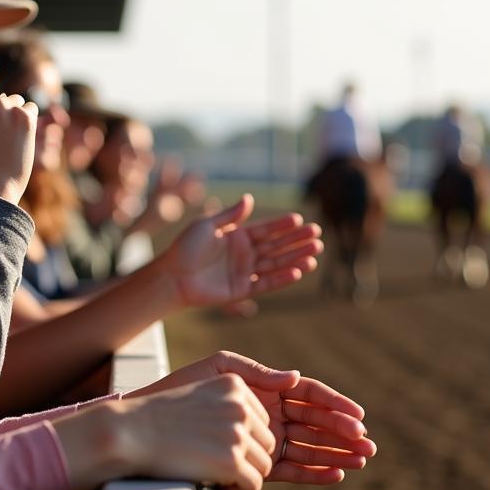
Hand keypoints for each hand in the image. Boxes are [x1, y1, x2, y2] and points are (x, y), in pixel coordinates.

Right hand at [120, 373, 276, 489]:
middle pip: (267, 444)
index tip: (214, 440)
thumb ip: (252, 376)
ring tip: (208, 467)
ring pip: (264, 466)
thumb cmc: (165, 411)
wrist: (130, 432)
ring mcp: (237, 433)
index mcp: (235, 384)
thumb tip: (294, 378)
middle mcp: (241, 406)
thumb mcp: (205, 380)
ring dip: (241, 475)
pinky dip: (236, 489)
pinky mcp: (231, 461)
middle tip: (209, 456)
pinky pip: (254, 484)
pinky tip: (212, 479)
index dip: (241, 437)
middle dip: (244, 458)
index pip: (262, 421)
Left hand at [128, 350, 375, 486]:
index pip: (308, 395)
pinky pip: (291, 469)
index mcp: (265, 389)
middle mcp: (270, 414)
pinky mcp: (256, 462)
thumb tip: (294, 377)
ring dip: (336, 453)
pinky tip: (335, 473)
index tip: (356, 414)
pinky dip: (314, 472)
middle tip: (367, 443)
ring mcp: (266, 439)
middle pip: (315, 423)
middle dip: (342, 432)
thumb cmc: (183, 388)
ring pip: (309, 447)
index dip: (334, 404)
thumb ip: (256, 373)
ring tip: (360, 460)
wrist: (152, 423)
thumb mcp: (219, 370)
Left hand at [159, 194, 322, 308]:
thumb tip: (249, 199)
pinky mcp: (242, 290)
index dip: (282, 226)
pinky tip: (299, 271)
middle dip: (296, 241)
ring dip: (295, 258)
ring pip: (275, 264)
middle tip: (317, 235)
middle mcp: (244, 254)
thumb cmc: (185, 248)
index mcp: (236, 236)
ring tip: (315, 252)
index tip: (300, 220)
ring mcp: (244, 272)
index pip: (265, 230)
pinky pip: (266, 283)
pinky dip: (282, 278)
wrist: (172, 276)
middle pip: (275, 247)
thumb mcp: (206, 226)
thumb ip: (230, 216)